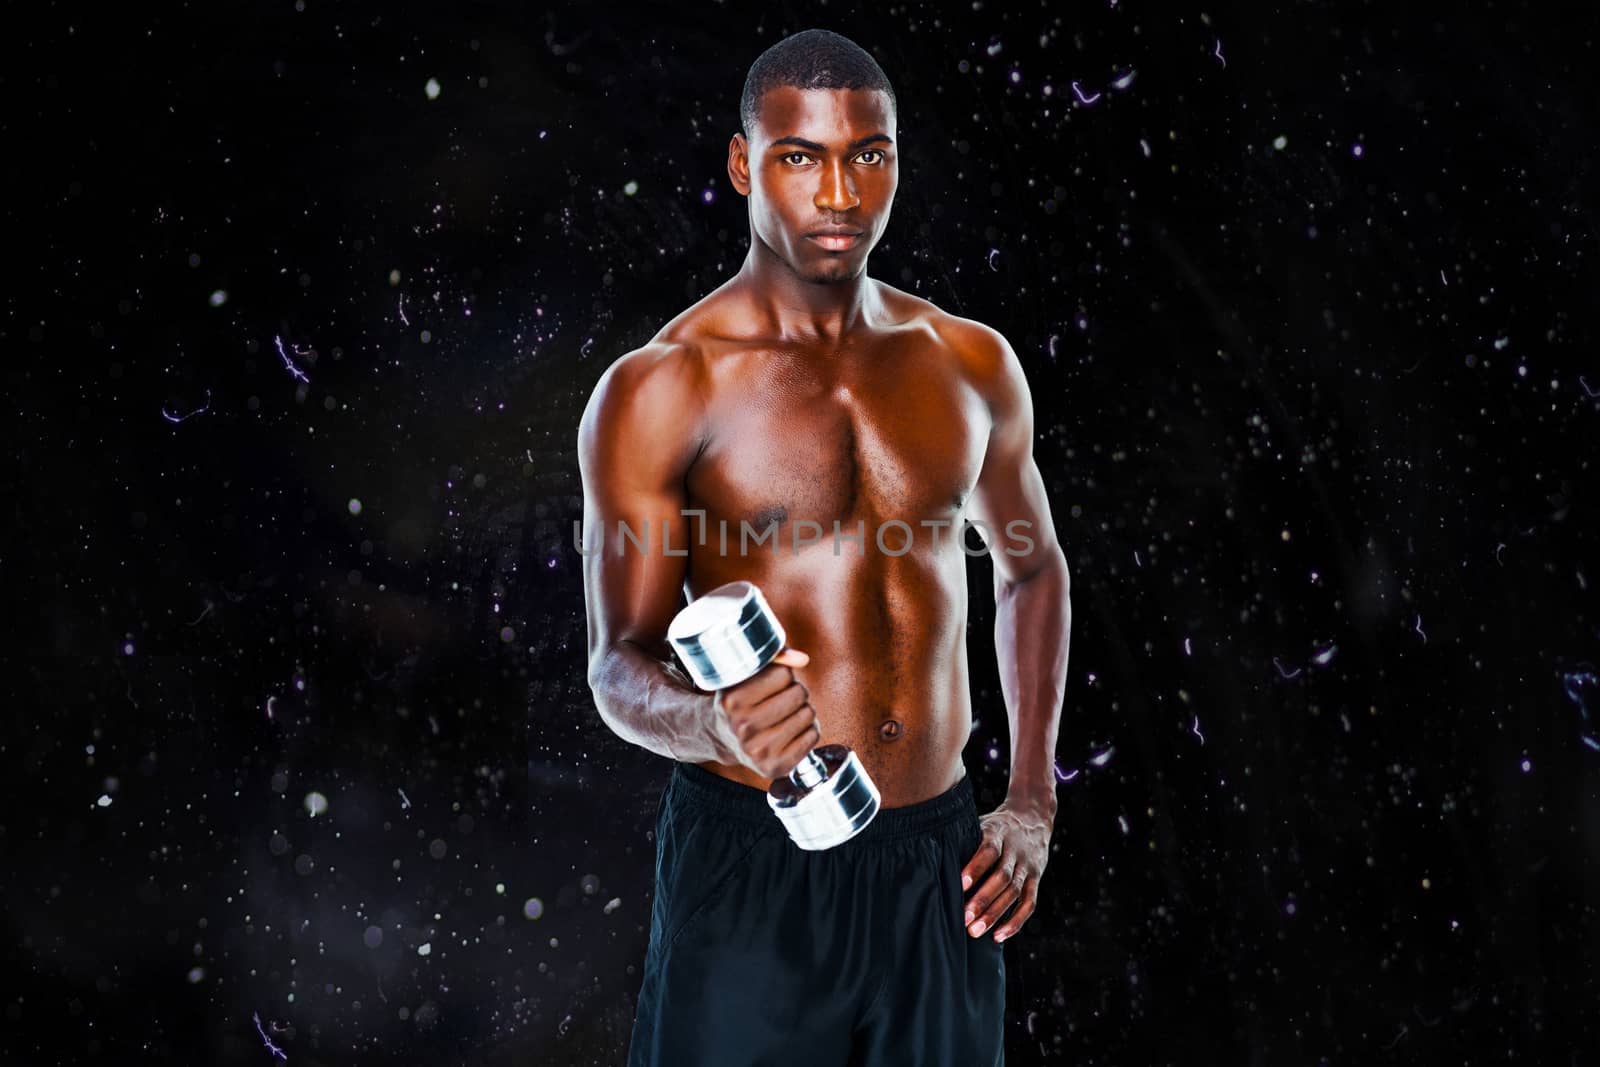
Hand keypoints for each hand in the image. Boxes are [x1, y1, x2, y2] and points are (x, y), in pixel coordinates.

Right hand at [709, 647, 821, 778]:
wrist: (722, 737)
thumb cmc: (741, 700)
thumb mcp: (747, 674)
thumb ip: (774, 657)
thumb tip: (803, 659)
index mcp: (732, 701)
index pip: (783, 674)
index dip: (783, 675)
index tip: (772, 683)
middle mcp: (742, 727)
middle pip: (798, 694)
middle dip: (795, 691)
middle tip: (782, 698)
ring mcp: (758, 751)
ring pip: (808, 714)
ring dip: (802, 710)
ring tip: (786, 714)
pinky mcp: (774, 767)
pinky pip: (813, 736)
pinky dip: (808, 729)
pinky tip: (791, 730)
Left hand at [959, 801, 1053, 942]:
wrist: (1032, 817)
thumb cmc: (995, 826)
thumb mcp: (980, 823)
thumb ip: (964, 839)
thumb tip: (932, 858)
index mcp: (998, 832)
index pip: (988, 850)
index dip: (975, 867)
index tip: (960, 885)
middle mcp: (1015, 850)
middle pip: (1002, 876)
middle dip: (983, 899)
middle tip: (965, 919)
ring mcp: (1027, 866)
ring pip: (1014, 892)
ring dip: (995, 914)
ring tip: (975, 931)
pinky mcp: (1036, 879)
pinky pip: (1029, 903)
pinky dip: (1015, 921)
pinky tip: (998, 936)